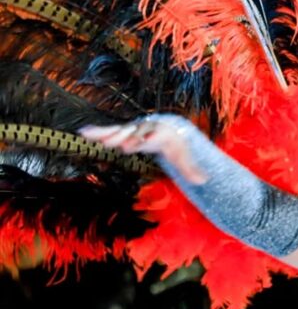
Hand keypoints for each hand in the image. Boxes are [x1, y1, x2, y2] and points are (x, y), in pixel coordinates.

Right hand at [79, 116, 207, 183]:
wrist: (167, 127)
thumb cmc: (175, 144)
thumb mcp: (183, 156)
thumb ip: (191, 169)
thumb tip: (204, 181)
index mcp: (161, 135)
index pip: (154, 137)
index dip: (148, 139)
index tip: (143, 142)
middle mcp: (145, 130)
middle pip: (135, 133)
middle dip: (128, 138)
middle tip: (121, 144)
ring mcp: (133, 130)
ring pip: (121, 131)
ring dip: (110, 135)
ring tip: (96, 138)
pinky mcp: (123, 133)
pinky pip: (109, 132)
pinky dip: (97, 132)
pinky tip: (83, 133)